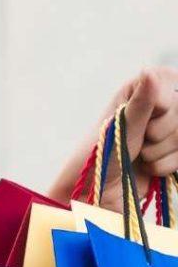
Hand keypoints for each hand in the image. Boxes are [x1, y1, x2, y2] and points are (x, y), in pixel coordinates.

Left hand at [47, 66, 177, 210]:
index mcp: (140, 89)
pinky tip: (147, 168)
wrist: (95, 194)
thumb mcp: (121, 128)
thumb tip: (149, 72)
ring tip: (139, 156)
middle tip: (137, 143)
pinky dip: (165, 166)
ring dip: (160, 152)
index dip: (162, 106)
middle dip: (160, 133)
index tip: (142, 122)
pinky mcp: (171, 151)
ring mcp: (165, 129)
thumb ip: (141, 102)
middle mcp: (155, 104)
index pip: (172, 82)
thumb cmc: (100, 156)